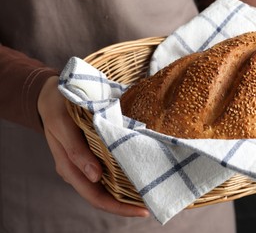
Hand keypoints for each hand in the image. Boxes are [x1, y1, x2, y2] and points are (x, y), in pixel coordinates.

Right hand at [38, 76, 148, 216]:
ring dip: (126, 194)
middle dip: (127, 205)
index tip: (142, 210)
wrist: (51, 96)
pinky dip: (123, 177)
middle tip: (151, 205)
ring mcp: (85, 164)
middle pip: (104, 197)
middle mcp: (78, 171)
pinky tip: (137, 176)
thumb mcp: (63, 126)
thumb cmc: (57, 109)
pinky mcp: (92, 155)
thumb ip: (77, 151)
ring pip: (107, 187)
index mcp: (69, 167)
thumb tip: (95, 177)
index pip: (96, 197)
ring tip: (149, 194)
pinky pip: (109, 171)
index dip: (119, 207)